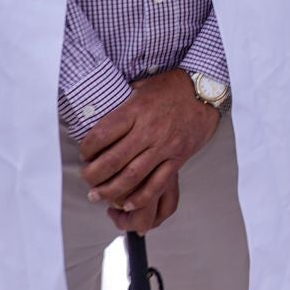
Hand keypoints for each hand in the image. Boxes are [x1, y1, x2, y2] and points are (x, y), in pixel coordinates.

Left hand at [78, 68, 219, 228]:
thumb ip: (122, 101)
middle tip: (85, 179)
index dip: (87, 148)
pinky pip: (158, 183)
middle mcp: (149, 130)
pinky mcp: (178, 158)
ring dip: (111, 190)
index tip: (84, 153)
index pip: (102, 134)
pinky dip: (141, 197)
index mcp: (137, 110)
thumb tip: (99, 109)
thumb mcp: (142, 85)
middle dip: (93, 175)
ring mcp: (165, 146)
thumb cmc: (171, 87)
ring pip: (133, 176)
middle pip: (114, 160)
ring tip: (97, 196)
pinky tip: (127, 204)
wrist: (205, 91)